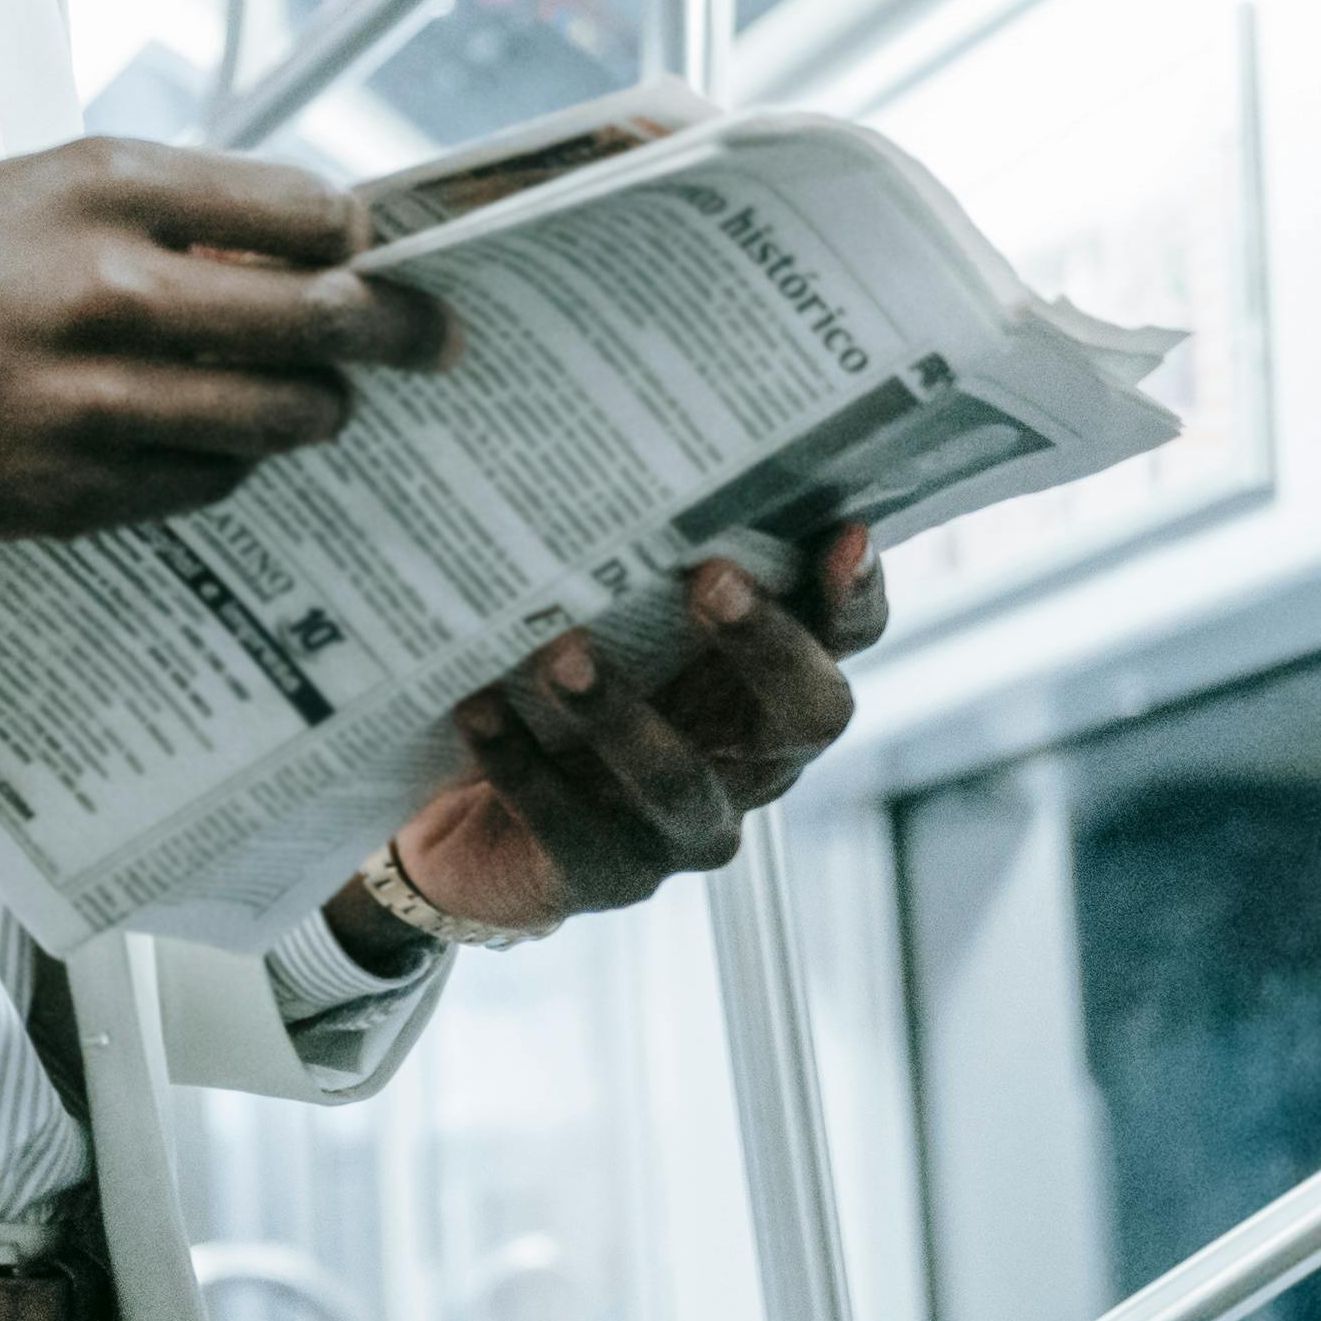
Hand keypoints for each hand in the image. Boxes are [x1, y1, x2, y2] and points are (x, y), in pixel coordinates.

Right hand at [0, 138, 453, 552]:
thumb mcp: (34, 191)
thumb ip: (161, 207)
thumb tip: (296, 239)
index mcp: (100, 186)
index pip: (304, 209)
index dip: (363, 240)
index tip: (380, 253)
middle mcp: (108, 285)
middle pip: (321, 317)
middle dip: (395, 331)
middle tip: (428, 340)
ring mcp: (94, 397)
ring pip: (281, 414)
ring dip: (319, 409)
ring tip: (320, 400)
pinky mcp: (75, 489)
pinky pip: (208, 484)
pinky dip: (227, 463)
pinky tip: (207, 441)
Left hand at [327, 527, 893, 963]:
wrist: (463, 807)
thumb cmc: (554, 680)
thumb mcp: (603, 612)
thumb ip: (637, 553)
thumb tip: (635, 444)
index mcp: (760, 683)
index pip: (844, 638)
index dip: (857, 595)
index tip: (843, 532)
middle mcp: (748, 759)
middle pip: (808, 714)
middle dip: (767, 645)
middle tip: (706, 576)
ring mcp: (685, 827)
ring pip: (685, 786)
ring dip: (624, 716)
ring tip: (559, 652)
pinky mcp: (606, 876)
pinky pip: (575, 829)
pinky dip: (522, 766)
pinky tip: (478, 710)